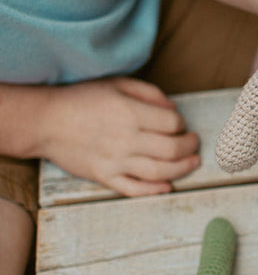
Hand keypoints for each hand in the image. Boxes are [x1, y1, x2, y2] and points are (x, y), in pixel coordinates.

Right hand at [41, 78, 199, 195]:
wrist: (45, 122)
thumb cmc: (83, 99)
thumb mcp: (118, 84)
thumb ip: (150, 93)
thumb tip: (174, 109)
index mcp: (130, 113)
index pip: (172, 122)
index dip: (182, 123)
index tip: (181, 124)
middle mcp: (124, 139)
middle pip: (171, 149)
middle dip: (190, 147)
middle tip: (195, 143)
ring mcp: (114, 161)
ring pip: (159, 172)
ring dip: (182, 169)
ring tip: (193, 162)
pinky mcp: (103, 177)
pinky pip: (134, 189)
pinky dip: (155, 190)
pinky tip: (168, 186)